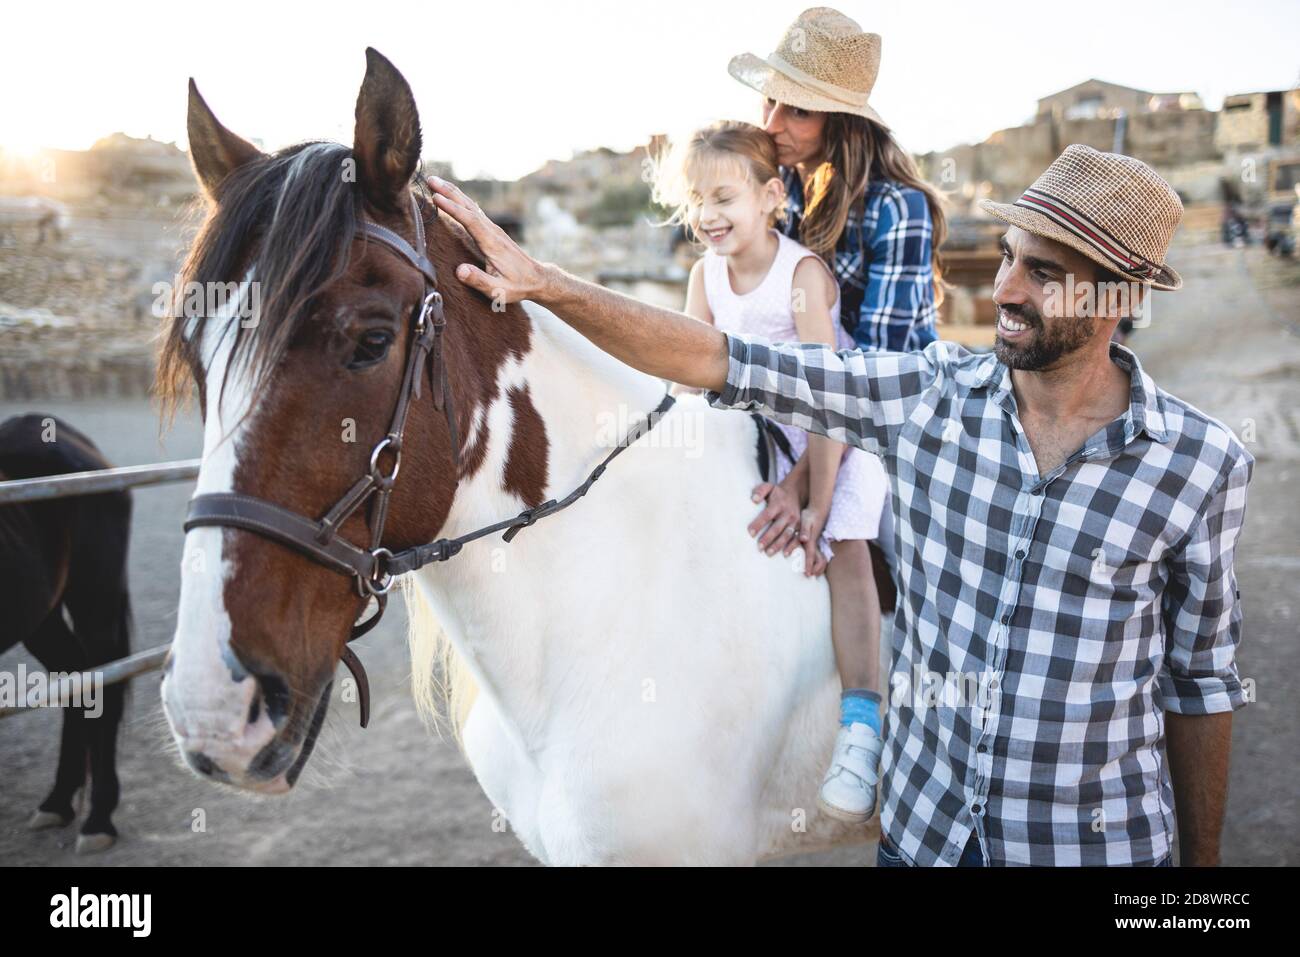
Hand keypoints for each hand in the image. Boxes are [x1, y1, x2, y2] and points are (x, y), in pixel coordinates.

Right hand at [427, 176, 546, 302]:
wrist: (537, 279)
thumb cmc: (518, 286)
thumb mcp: (500, 291)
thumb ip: (479, 281)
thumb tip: (459, 271)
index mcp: (492, 244)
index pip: (470, 220)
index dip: (453, 208)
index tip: (436, 198)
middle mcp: (493, 232)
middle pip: (469, 206)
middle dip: (449, 192)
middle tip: (430, 179)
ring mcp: (493, 229)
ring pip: (470, 206)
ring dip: (453, 192)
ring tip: (435, 182)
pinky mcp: (492, 231)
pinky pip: (473, 211)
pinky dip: (460, 200)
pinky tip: (452, 195)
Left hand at [748, 482, 803, 557]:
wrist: (796, 493)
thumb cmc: (777, 493)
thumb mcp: (769, 487)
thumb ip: (760, 491)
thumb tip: (753, 499)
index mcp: (778, 504)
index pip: (767, 515)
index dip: (759, 524)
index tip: (750, 532)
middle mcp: (787, 513)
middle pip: (777, 527)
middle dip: (768, 538)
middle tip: (759, 547)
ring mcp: (795, 521)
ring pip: (786, 535)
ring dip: (778, 545)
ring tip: (768, 553)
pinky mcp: (800, 527)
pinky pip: (796, 538)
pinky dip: (791, 547)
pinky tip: (785, 554)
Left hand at [798, 506, 829, 576]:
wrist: (818, 508)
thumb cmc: (810, 515)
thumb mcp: (806, 521)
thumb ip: (805, 531)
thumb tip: (804, 539)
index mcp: (811, 540)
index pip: (811, 555)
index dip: (809, 565)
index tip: (807, 574)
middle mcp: (815, 542)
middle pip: (819, 559)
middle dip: (816, 568)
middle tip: (810, 576)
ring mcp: (817, 541)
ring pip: (820, 557)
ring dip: (818, 565)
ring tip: (814, 572)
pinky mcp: (816, 539)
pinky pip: (818, 553)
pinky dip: (817, 559)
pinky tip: (814, 563)